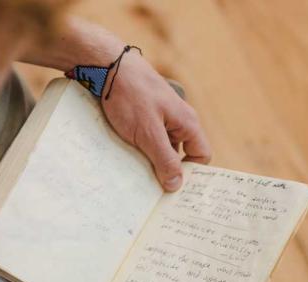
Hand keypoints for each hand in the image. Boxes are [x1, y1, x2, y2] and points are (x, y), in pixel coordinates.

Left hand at [101, 51, 211, 190]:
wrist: (106, 66)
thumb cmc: (130, 95)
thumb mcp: (148, 133)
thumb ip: (164, 159)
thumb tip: (176, 185)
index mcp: (187, 122)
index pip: (201, 155)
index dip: (190, 173)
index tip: (172, 189)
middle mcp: (176, 121)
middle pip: (179, 155)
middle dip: (166, 171)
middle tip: (151, 189)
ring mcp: (158, 118)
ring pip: (160, 149)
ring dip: (149, 161)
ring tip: (134, 175)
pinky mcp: (141, 118)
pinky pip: (145, 141)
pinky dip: (137, 151)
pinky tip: (124, 159)